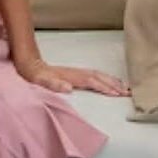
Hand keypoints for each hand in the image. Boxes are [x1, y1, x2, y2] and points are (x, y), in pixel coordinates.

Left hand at [16, 57, 130, 96]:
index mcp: (69, 76)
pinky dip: (105, 78)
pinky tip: (110, 82)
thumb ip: (52, 84)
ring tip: (126, 88)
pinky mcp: (74, 73)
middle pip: (98, 76)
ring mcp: (75, 72)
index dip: (103, 87)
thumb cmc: (33, 75)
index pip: (90, 81)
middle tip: (128, 93)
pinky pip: (94, 75)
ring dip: (112, 80)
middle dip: (114, 84)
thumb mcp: (39, 81)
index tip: (116, 94)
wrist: (28, 64)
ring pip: (98, 75)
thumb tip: (68, 88)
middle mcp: (75, 72)